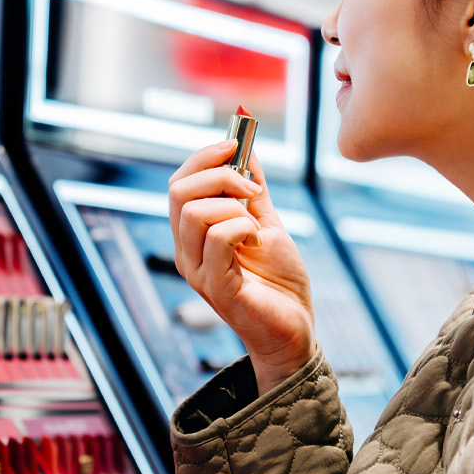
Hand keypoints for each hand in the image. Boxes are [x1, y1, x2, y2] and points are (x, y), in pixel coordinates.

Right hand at [168, 139, 315, 391]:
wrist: (296, 328)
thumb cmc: (279, 281)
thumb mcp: (267, 224)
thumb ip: (253, 191)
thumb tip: (248, 149)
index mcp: (194, 234)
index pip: (178, 183)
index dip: (204, 157)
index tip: (236, 145)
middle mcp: (187, 251)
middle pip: (177, 192)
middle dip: (218, 174)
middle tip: (252, 187)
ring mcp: (197, 271)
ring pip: (194, 212)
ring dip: (234, 206)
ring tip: (256, 226)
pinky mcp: (216, 287)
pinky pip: (217, 238)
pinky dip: (242, 227)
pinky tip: (256, 241)